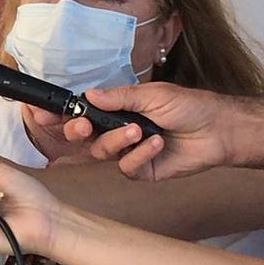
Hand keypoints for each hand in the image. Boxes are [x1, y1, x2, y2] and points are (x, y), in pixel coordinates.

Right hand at [69, 83, 229, 180]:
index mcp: (115, 110)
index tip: (43, 112)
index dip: (61, 113)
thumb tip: (88, 94)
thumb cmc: (189, 107)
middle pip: (83, 136)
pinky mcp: (142, 170)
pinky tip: (157, 143)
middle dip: (77, 131)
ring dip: (116, 140)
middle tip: (83, 125)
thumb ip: (119, 97)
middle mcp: (117, 131)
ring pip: (102, 152)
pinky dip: (140, 154)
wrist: (219, 130)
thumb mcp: (152, 94)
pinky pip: (127, 167)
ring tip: (138, 130)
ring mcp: (128, 152)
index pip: (81, 112)